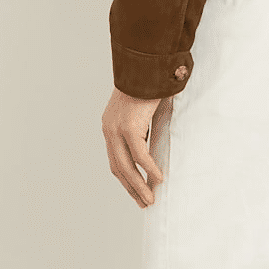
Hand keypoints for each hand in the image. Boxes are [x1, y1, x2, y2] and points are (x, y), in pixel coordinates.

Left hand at [102, 86, 165, 207]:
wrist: (146, 65)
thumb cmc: (149, 85)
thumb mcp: (143, 111)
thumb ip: (144, 128)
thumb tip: (155, 143)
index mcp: (110, 127)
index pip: (115, 160)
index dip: (126, 179)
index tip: (136, 192)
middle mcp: (109, 130)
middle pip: (118, 168)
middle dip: (131, 188)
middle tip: (144, 203)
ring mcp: (117, 129)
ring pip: (127, 166)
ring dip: (139, 185)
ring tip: (150, 199)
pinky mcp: (129, 127)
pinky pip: (140, 155)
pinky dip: (149, 169)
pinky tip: (159, 178)